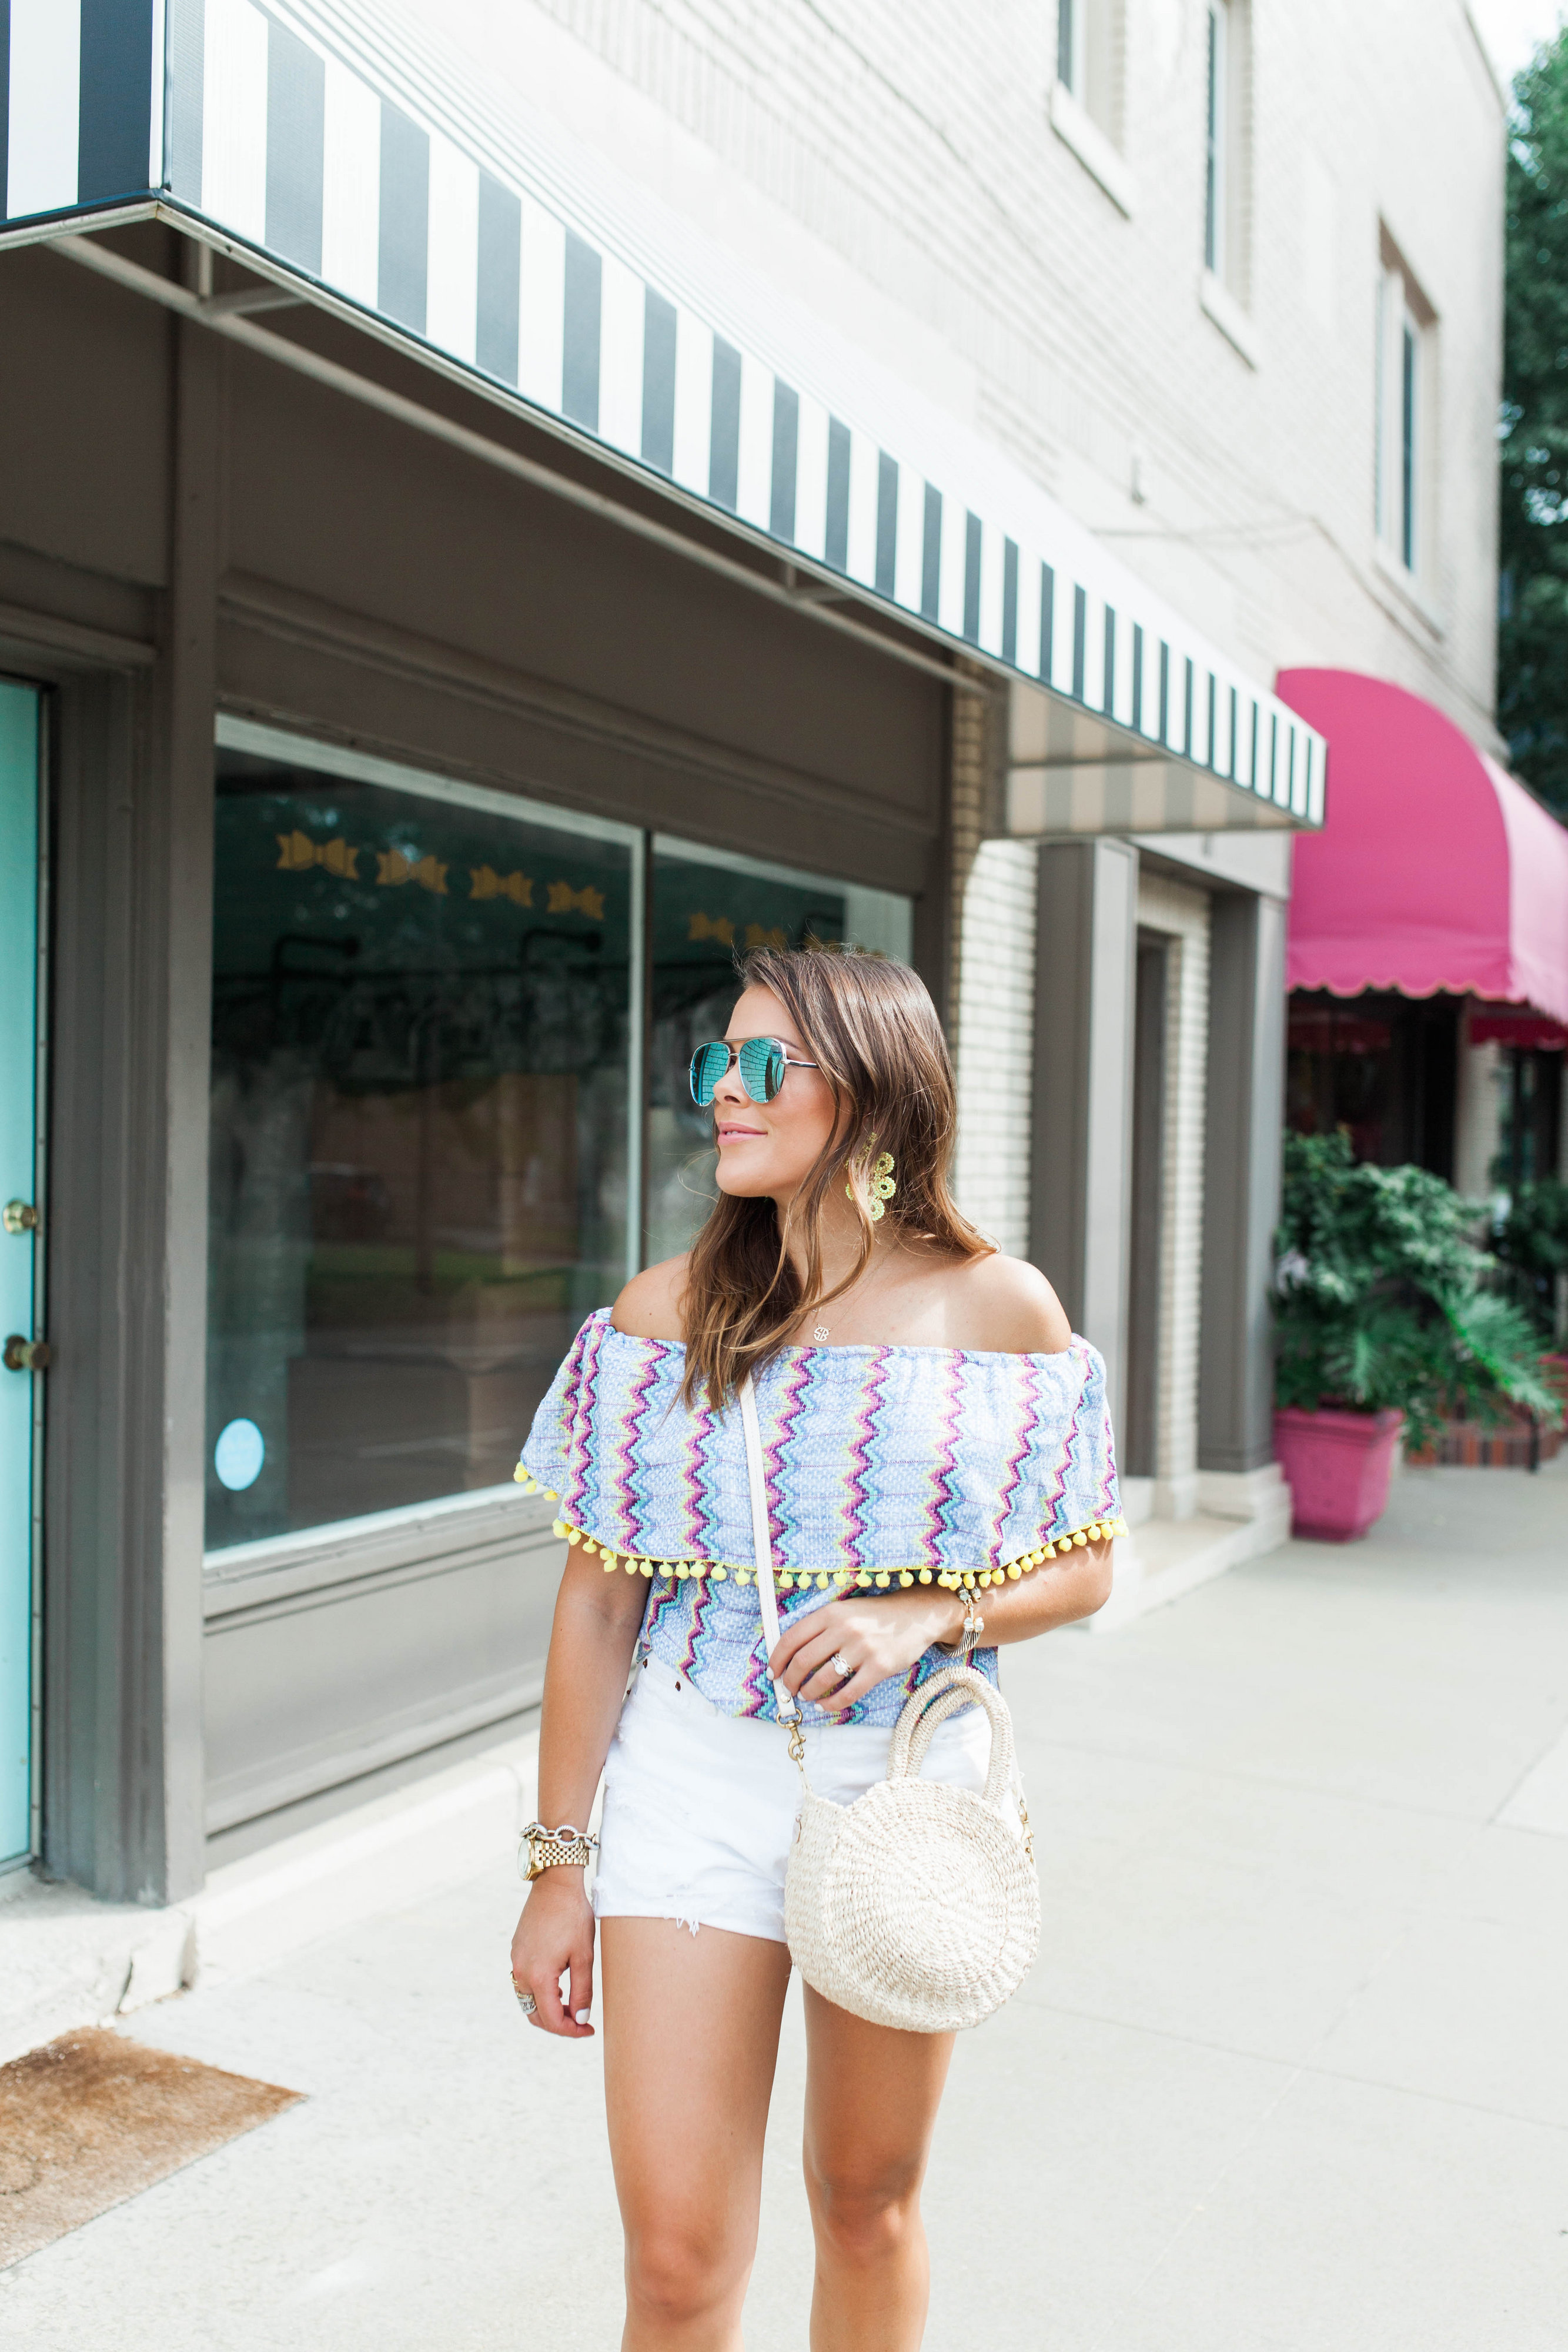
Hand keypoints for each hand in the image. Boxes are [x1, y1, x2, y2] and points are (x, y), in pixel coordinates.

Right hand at [509, 1872, 595, 2037]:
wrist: (555, 1884)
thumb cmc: (573, 1917)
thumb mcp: (584, 1956)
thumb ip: (582, 1992)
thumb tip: (581, 2020)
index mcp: (538, 1976)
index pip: (551, 2019)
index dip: (571, 2031)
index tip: (589, 2030)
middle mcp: (521, 1971)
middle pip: (535, 2014)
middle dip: (558, 2024)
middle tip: (581, 2023)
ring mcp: (516, 1961)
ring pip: (528, 2000)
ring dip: (548, 2009)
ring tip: (572, 2006)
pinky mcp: (516, 1951)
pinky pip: (524, 1983)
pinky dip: (540, 1993)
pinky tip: (558, 1987)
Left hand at [768, 1590, 963, 1713]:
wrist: (915, 1615)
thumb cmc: (874, 1616)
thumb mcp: (845, 1611)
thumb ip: (821, 1628)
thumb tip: (791, 1656)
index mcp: (831, 1613)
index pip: (792, 1638)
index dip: (777, 1659)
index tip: (773, 1672)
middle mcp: (844, 1629)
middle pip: (803, 1661)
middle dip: (790, 1680)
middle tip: (788, 1689)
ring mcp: (862, 1648)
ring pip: (823, 1679)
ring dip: (809, 1692)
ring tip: (807, 1696)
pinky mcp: (879, 1667)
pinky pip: (849, 1693)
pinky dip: (832, 1703)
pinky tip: (825, 1704)